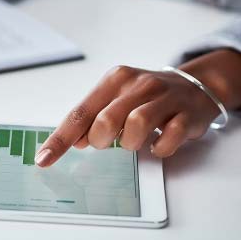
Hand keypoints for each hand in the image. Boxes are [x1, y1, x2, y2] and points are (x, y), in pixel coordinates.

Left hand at [35, 49, 240, 165]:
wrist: (197, 86)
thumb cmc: (147, 97)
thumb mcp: (117, 99)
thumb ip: (94, 118)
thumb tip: (75, 141)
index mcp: (115, 79)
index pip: (80, 112)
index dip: (60, 139)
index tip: (43, 160)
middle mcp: (138, 84)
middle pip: (106, 120)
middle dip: (100, 140)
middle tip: (107, 142)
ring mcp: (165, 98)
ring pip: (136, 125)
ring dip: (130, 143)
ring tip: (134, 141)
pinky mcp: (187, 114)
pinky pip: (168, 139)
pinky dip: (158, 148)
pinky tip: (157, 143)